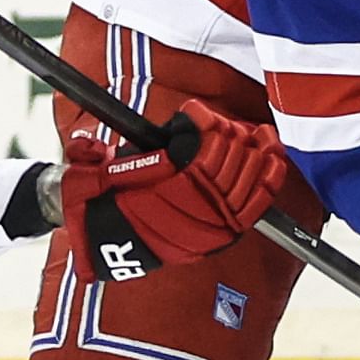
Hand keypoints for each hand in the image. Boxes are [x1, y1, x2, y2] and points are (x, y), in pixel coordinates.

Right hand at [60, 104, 288, 281]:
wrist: (106, 244)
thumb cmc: (100, 205)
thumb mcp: (83, 177)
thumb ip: (86, 156)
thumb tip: (91, 146)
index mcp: (157, 199)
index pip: (199, 160)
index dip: (207, 131)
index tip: (201, 115)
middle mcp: (186, 215)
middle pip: (226, 167)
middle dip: (233, 140)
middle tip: (232, 125)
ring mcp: (208, 227)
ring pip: (244, 184)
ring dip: (256, 156)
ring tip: (261, 135)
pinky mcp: (223, 235)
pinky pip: (256, 207)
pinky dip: (269, 181)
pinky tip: (276, 160)